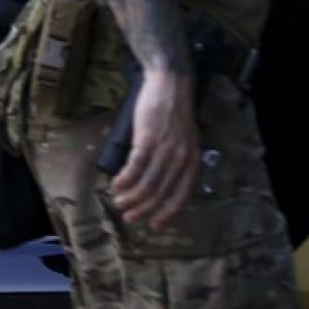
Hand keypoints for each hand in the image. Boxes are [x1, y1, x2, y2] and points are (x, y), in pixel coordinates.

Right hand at [109, 70, 197, 227]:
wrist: (169, 84)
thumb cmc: (173, 110)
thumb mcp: (184, 138)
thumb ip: (177, 158)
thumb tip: (160, 178)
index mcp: (192, 161)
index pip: (181, 195)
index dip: (167, 212)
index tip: (153, 224)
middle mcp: (181, 159)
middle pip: (161, 193)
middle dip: (143, 208)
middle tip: (128, 216)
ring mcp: (165, 150)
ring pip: (146, 183)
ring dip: (130, 197)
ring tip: (118, 201)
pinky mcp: (148, 139)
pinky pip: (134, 167)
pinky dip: (124, 179)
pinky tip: (116, 184)